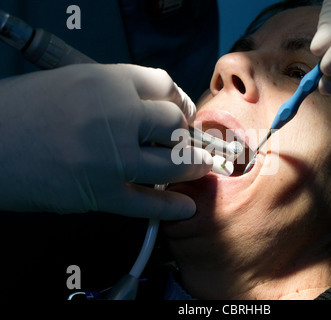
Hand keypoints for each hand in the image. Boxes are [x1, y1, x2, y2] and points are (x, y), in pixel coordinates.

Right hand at [0, 64, 211, 218]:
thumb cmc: (21, 110)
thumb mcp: (71, 81)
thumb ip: (113, 89)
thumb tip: (149, 105)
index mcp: (108, 81)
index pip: (164, 85)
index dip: (177, 98)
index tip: (179, 109)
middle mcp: (117, 115)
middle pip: (174, 123)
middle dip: (183, 132)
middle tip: (183, 140)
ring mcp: (113, 157)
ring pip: (173, 162)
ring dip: (192, 165)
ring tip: (200, 167)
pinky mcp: (102, 194)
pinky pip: (148, 204)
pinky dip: (170, 208)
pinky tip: (186, 208)